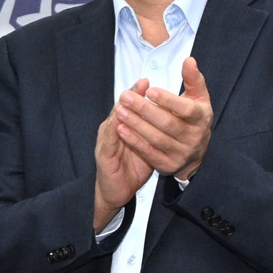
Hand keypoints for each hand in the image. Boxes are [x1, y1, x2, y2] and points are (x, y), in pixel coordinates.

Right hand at [94, 80, 155, 231]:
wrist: (116, 191)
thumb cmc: (131, 167)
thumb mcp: (147, 145)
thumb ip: (154, 128)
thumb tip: (169, 113)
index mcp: (122, 126)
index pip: (129, 106)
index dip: (138, 93)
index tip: (147, 80)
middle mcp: (112, 130)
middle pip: (120, 108)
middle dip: (131, 95)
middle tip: (141, 83)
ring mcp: (106, 142)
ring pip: (113, 121)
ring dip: (121, 108)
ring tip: (129, 96)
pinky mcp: (103, 155)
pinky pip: (110, 140)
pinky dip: (114, 130)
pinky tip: (120, 122)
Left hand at [115, 57, 213, 180]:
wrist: (195, 153)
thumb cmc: (193, 117)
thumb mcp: (198, 98)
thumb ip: (193, 80)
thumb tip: (189, 60)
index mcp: (201, 118)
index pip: (185, 109)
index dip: (168, 100)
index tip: (149, 90)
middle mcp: (194, 138)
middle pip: (167, 123)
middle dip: (144, 109)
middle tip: (126, 97)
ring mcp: (181, 153)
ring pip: (156, 138)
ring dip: (136, 125)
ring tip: (120, 111)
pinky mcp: (168, 165)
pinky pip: (149, 153)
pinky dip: (134, 141)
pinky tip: (121, 129)